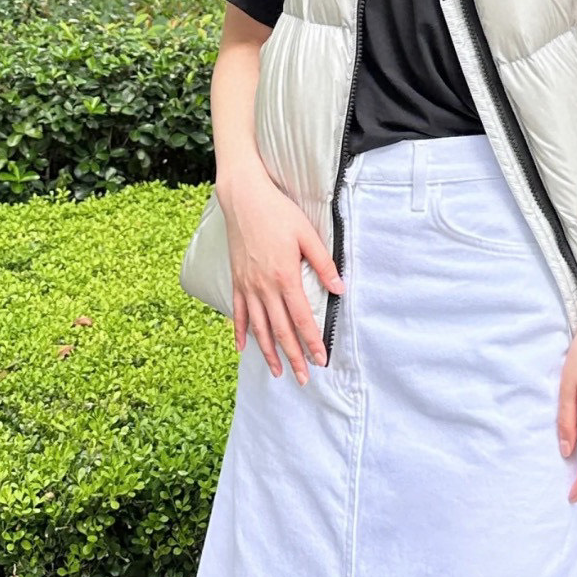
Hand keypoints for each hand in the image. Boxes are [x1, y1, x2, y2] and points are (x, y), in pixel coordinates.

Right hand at [216, 173, 343, 384]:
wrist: (244, 198)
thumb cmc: (278, 213)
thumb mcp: (307, 234)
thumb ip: (323, 263)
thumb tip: (339, 288)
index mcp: (285, 276)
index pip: (301, 318)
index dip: (312, 342)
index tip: (321, 360)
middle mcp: (264, 287)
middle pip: (280, 330)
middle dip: (293, 357)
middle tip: (302, 378)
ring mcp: (247, 286)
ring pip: (259, 328)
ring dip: (269, 352)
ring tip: (278, 372)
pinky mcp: (236, 281)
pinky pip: (239, 313)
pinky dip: (241, 333)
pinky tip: (244, 349)